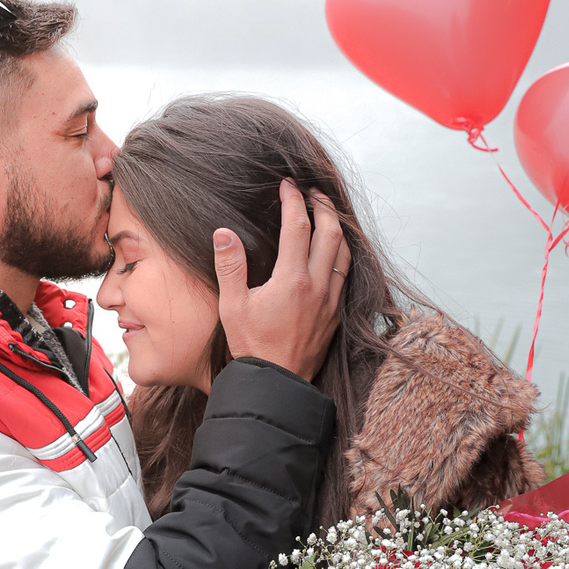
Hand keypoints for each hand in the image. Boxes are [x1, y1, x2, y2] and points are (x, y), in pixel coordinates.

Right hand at [214, 181, 350, 381]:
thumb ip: (230, 266)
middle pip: (330, 233)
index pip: (297, 226)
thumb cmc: (253, 347)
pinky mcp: (335, 313)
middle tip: (313, 192)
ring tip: (326, 213)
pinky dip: (341, 253)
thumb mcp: (232, 306)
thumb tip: (224, 233)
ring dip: (337, 228)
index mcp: (291, 280)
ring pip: (344, 253)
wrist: (277, 382)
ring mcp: (330, 300)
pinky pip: (344, 274)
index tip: (287, 185)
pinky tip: (333, 250)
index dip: (293, 200)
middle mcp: (316, 286)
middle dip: (323, 206)